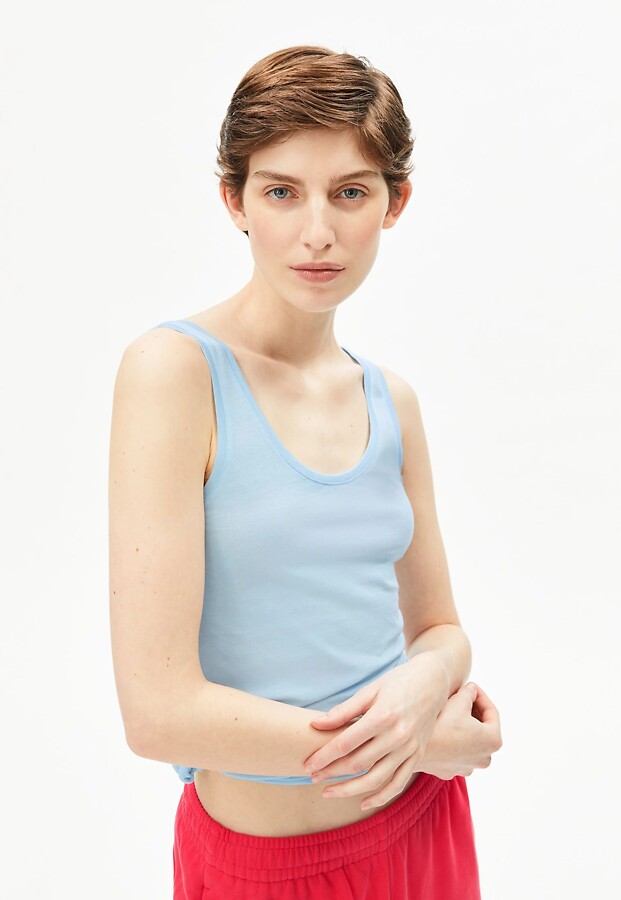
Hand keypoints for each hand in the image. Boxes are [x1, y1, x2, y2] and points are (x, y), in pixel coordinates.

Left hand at [302, 654, 449, 808]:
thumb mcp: (370, 690)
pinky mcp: (418, 757)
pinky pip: (398, 783)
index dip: (324, 756)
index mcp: (382, 716)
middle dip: (332, 773)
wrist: (433, 682)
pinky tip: (362, 802)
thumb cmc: (398, 683)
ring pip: (376, 779)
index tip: (308, 764)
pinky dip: (380, 797)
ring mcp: (410, 749)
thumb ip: (343, 711)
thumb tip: (316, 725)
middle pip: (358, 764)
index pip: (346, 743)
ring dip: (350, 790)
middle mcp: (397, 736)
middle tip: (311, 777)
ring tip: (329, 792)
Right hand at [418, 682, 502, 778]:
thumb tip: (471, 690)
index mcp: (493, 741)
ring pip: (469, 740)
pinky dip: (453, 738)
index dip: (480, 695)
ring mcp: (468, 767)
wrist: (412, 748)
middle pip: (482, 727)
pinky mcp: (451, 770)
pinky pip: (456, 750)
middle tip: (460, 695)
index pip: (491, 712)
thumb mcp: (459, 700)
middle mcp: (485, 758)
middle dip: (472, 709)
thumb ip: (470, 692)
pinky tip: (442, 726)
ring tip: (451, 709)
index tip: (469, 686)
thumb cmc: (440, 724)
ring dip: (463, 724)